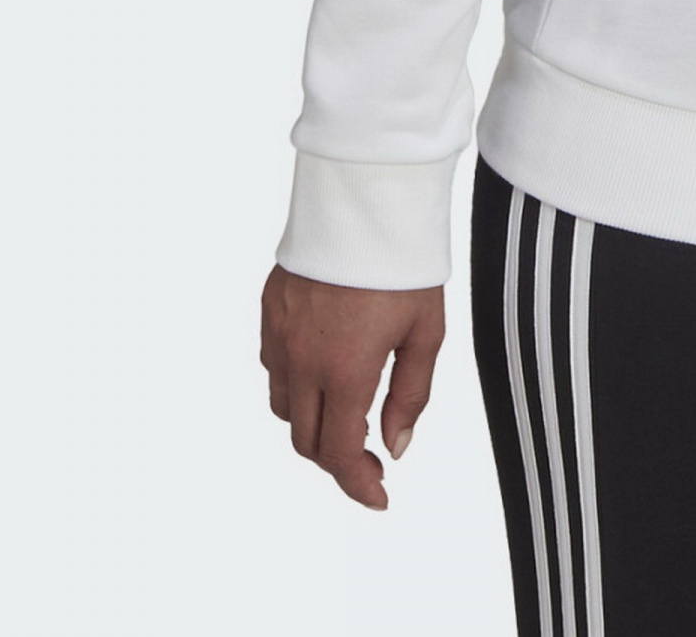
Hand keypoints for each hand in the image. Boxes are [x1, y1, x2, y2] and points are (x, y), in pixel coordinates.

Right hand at [260, 262, 444, 506]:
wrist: (366, 199)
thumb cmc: (404, 263)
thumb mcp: (425, 332)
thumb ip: (410, 395)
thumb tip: (394, 447)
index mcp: (344, 370)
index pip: (337, 453)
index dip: (356, 485)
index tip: (378, 496)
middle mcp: (302, 359)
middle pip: (304, 439)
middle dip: (334, 458)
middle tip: (366, 456)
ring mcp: (279, 335)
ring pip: (284, 405)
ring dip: (311, 421)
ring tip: (346, 410)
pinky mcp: (269, 311)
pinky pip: (273, 365)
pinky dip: (294, 382)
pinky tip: (323, 368)